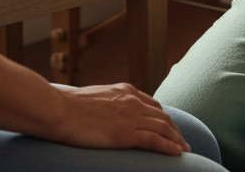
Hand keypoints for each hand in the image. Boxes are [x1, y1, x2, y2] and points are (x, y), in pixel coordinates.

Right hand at [55, 82, 188, 152]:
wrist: (59, 110)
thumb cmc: (69, 106)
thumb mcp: (95, 98)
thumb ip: (108, 104)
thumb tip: (106, 113)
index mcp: (125, 91)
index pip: (153, 105)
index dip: (164, 118)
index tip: (170, 128)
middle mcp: (132, 100)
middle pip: (162, 116)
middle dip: (175, 130)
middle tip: (183, 142)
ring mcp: (130, 116)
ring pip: (163, 127)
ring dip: (177, 140)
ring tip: (185, 150)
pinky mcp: (125, 133)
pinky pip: (154, 140)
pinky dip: (168, 147)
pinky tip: (177, 153)